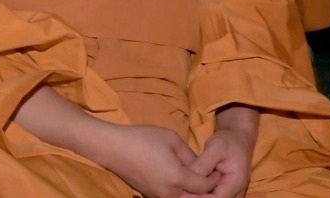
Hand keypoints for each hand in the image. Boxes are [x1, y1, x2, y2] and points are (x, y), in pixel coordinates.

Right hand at [99, 124, 219, 197]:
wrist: (112, 147)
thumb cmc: (142, 139)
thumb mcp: (171, 139)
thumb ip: (189, 154)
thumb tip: (199, 164)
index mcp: (177, 178)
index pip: (204, 186)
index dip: (214, 179)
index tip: (217, 169)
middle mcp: (169, 193)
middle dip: (205, 190)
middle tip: (211, 178)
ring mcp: (157, 196)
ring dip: (192, 193)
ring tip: (197, 180)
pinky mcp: (149, 195)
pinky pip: (170, 197)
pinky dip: (180, 192)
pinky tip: (181, 181)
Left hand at [187, 107, 256, 197]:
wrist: (238, 139)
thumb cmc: (228, 141)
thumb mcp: (215, 147)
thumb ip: (203, 164)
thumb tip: (187, 178)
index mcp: (236, 182)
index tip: (182, 194)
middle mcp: (236, 191)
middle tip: (179, 193)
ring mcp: (231, 193)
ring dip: (197, 197)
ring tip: (181, 192)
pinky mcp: (223, 191)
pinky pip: (212, 197)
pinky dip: (199, 194)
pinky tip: (187, 190)